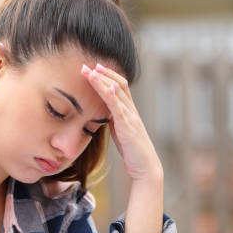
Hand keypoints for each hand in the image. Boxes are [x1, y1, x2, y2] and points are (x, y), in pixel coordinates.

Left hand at [81, 63, 162, 182]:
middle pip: (119, 84)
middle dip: (103, 73)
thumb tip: (103, 113)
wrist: (145, 167)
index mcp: (129, 111)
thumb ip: (114, 120)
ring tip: (90, 71)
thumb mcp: (120, 131)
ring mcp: (131, 117)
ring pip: (118, 93)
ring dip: (103, 81)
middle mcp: (131, 110)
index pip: (119, 87)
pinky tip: (107, 88)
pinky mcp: (128, 127)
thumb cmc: (133, 151)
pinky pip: (120, 109)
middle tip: (87, 65)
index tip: (93, 68)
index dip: (107, 76)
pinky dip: (113, 97)